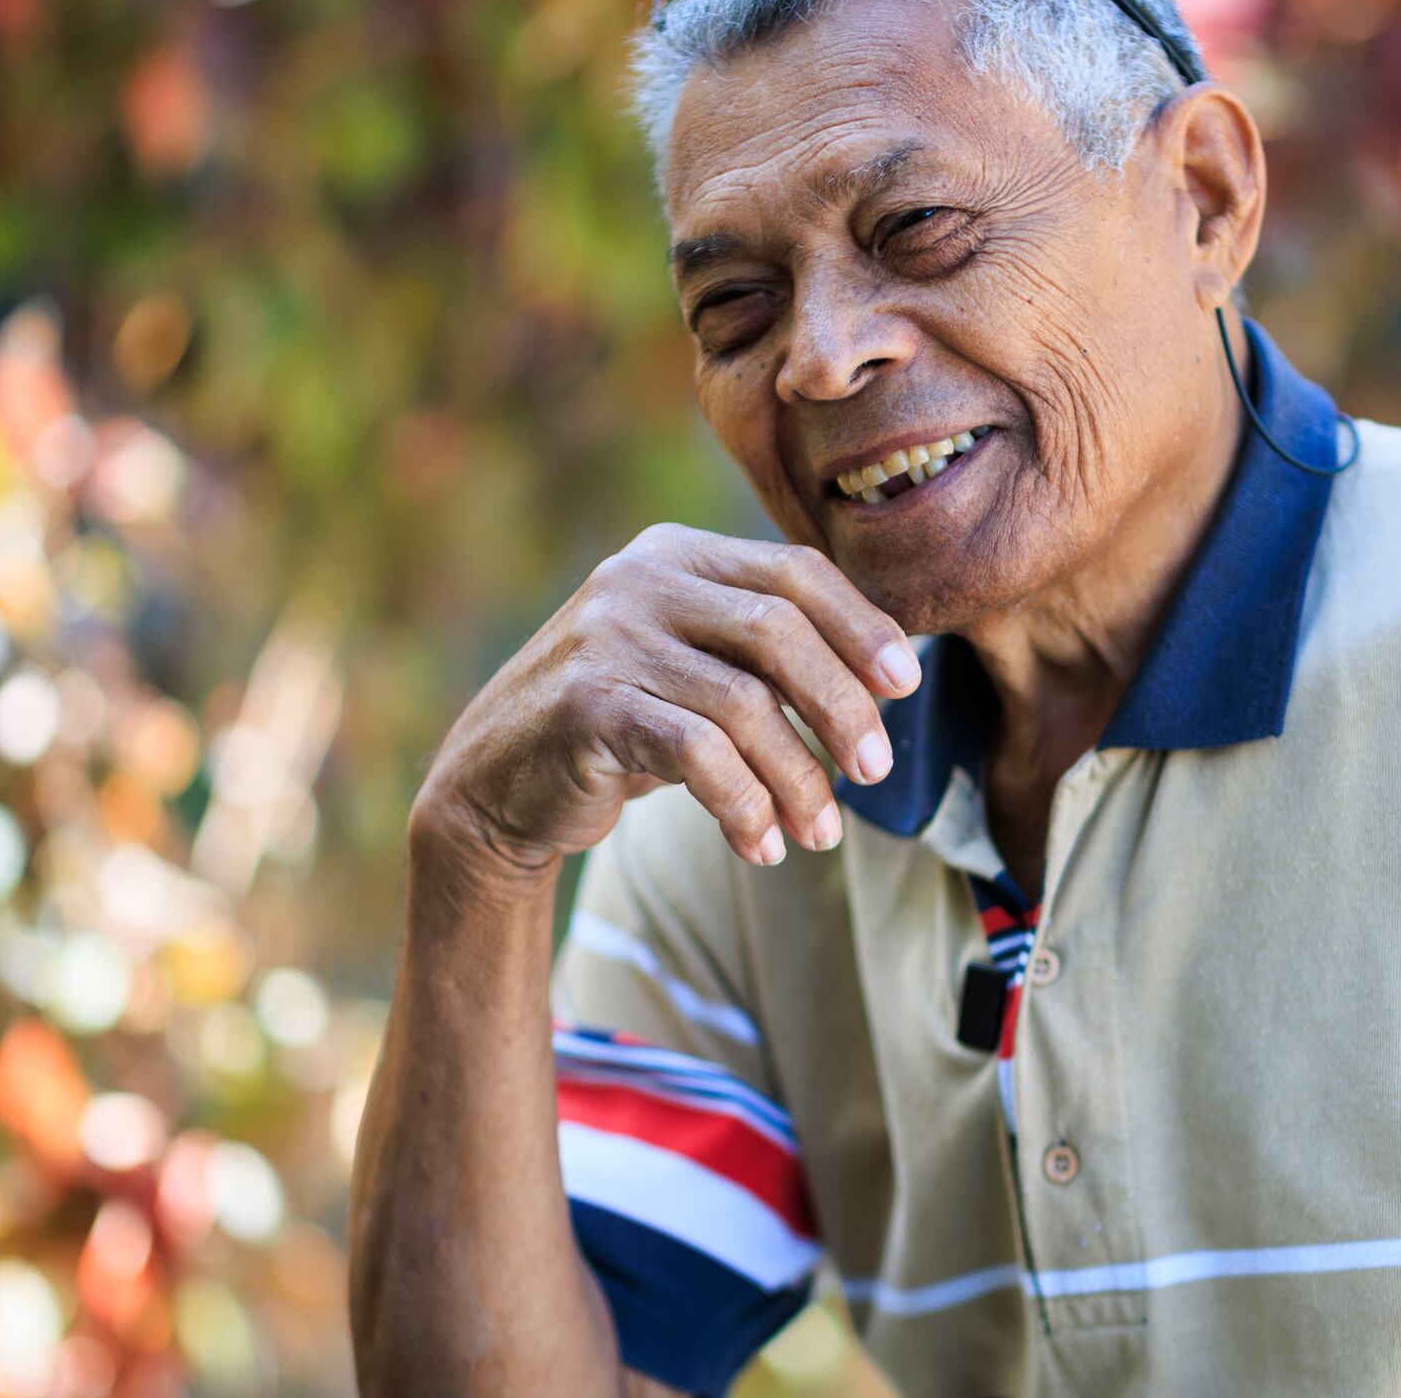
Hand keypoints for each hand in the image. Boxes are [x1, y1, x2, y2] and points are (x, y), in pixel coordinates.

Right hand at [411, 525, 919, 876]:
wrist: (496, 782)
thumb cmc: (624, 724)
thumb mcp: (693, 667)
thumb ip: (765, 651)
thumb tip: (892, 670)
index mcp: (677, 554)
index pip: (794, 571)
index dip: (860, 624)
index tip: (905, 684)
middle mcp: (639, 579)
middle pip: (778, 630)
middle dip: (840, 705)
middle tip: (874, 771)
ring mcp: (607, 637)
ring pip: (743, 703)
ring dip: (797, 778)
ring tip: (820, 833)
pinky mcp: (586, 703)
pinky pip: (696, 753)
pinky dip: (743, 805)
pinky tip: (761, 846)